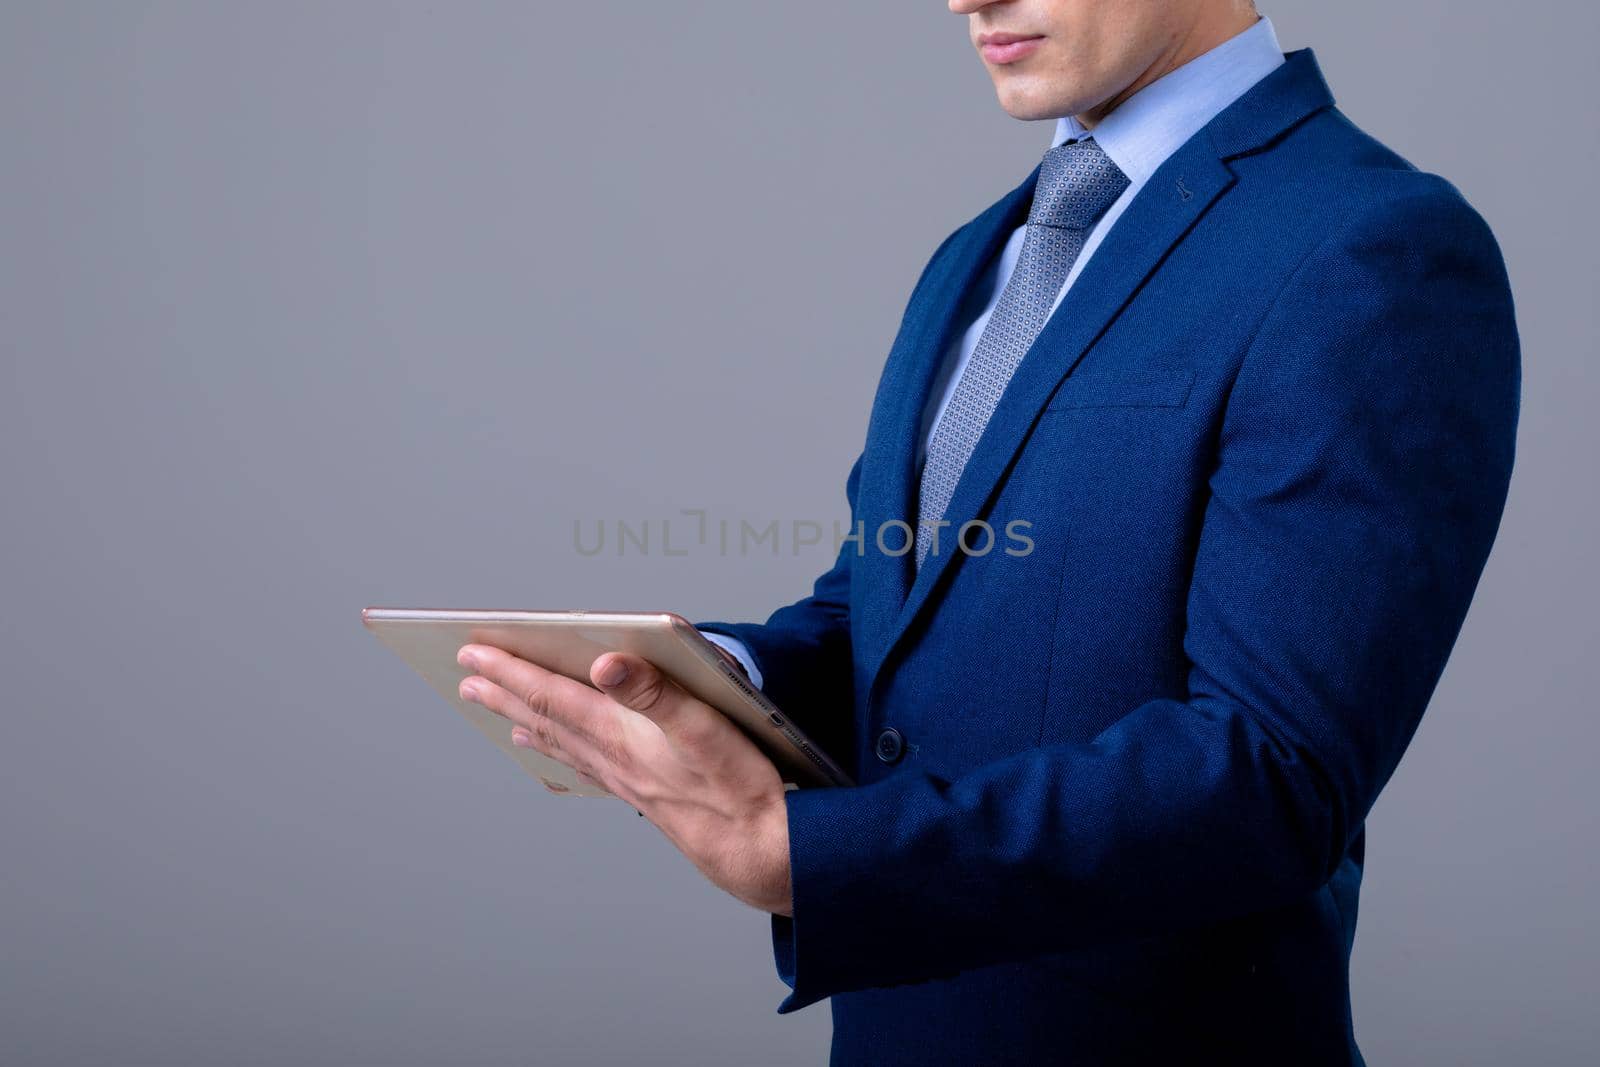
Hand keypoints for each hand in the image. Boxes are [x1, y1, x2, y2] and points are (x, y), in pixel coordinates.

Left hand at [455, 643, 792, 915]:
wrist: (762, 849)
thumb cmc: (741, 786)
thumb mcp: (704, 727)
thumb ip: (654, 690)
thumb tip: (604, 663)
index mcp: (622, 735)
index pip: (551, 695)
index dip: (511, 670)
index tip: (473, 652)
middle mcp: (614, 759)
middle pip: (546, 719)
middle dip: (504, 693)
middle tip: (467, 676)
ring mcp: (626, 780)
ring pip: (563, 744)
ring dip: (527, 721)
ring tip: (499, 713)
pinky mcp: (644, 795)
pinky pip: (588, 767)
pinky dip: (564, 752)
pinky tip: (562, 756)